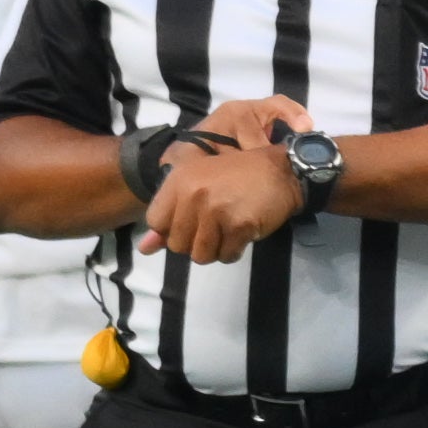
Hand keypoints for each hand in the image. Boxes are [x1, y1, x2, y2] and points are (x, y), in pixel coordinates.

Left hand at [145, 123, 314, 262]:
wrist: (282, 172)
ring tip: (228, 231)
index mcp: (180, 181)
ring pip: (201, 255)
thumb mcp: (198, 187)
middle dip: (196, 242)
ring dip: (216, 250)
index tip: (191, 221)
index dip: (172, 229)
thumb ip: (169, 217)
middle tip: (215, 226)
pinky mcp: (238, 225)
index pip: (156, 222)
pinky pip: (226, 256)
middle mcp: (193, 194)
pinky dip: (234, 251)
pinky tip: (242, 234)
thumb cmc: (239, 177)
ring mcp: (216, 211)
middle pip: (178, 244)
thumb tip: (145, 249)